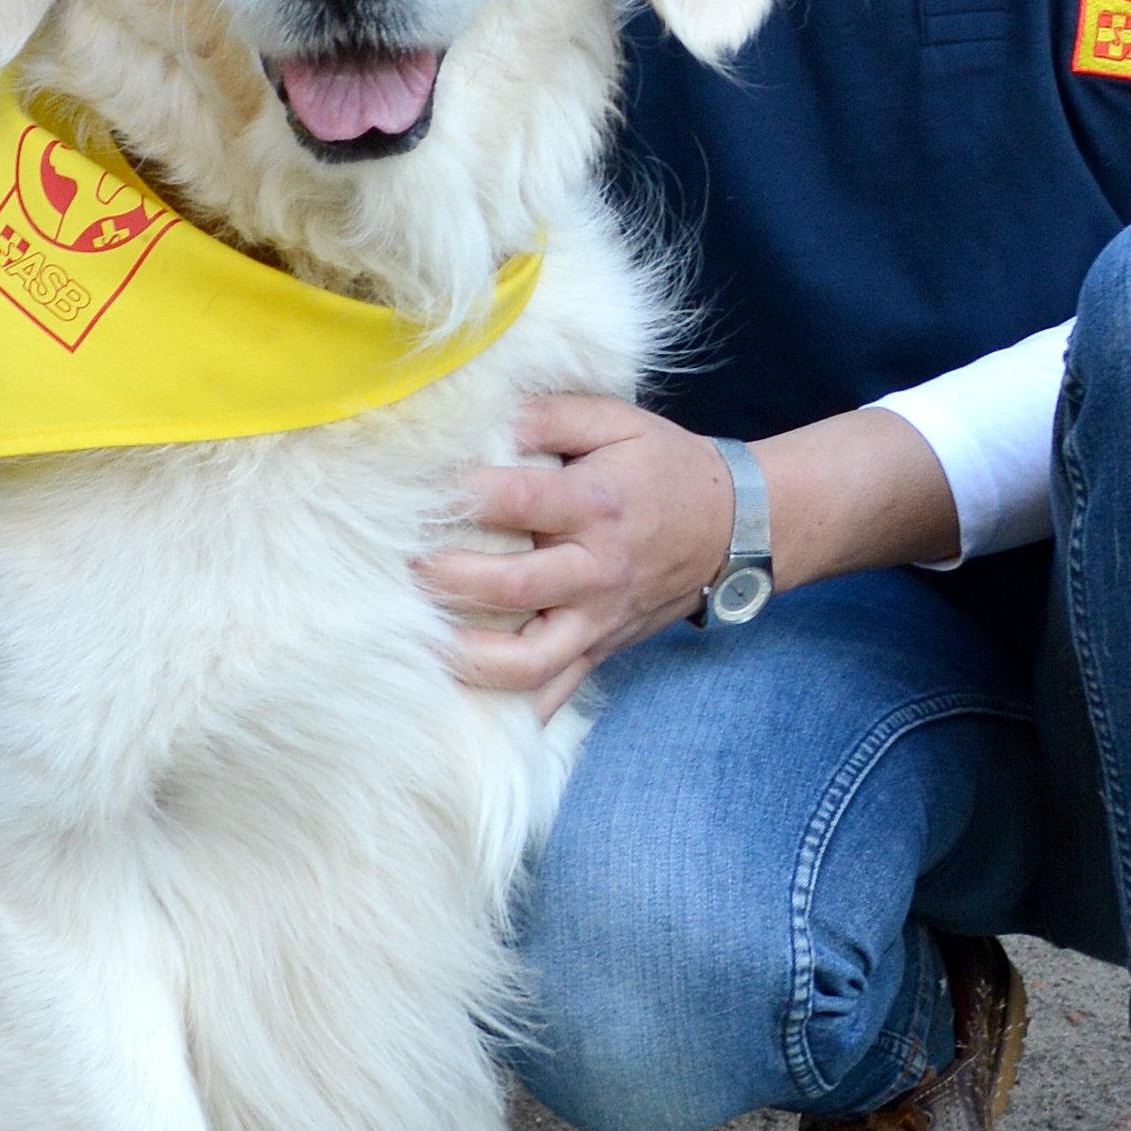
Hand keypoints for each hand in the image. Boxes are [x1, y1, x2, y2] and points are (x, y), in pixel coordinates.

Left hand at [418, 394, 734, 718]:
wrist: (733, 527)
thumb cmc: (664, 467)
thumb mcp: (619, 421)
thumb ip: (552, 415)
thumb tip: (488, 418)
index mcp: (595, 505)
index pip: (517, 500)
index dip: (461, 494)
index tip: (412, 489)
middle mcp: (595, 570)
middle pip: (512, 587)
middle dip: (446, 580)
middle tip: (397, 567)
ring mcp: (596, 621)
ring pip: (529, 661)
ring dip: (468, 660)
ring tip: (419, 643)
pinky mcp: (598, 651)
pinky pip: (553, 696)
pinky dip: (511, 713)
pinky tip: (462, 715)